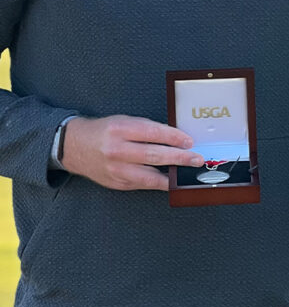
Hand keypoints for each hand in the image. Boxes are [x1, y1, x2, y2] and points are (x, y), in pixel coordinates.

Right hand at [60, 115, 200, 190]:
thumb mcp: (124, 122)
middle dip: (180, 158)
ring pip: (149, 175)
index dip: (175, 138)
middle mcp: (116, 150)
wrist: (73, 146)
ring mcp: (116, 169)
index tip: (190, 141)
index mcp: (120, 130)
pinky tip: (171, 181)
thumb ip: (147, 129)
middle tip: (196, 159)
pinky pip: (142, 184)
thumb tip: (176, 138)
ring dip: (172, 175)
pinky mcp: (116, 183)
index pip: (154, 134)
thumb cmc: (104, 132)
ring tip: (187, 173)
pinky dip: (159, 183)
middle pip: (154, 155)